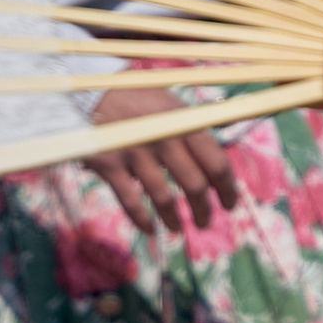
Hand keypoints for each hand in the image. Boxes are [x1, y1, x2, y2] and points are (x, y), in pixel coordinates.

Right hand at [86, 78, 240, 236]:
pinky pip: (131, 201)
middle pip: (195, 184)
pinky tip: (151, 229)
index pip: (216, 162)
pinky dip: (142, 220)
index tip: (229, 203)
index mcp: (185, 122)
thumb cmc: (138, 99)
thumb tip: (221, 150)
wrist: (93, 92)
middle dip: (203, 209)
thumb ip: (194, 127)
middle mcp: (165, 138)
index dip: (227, 187)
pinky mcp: (112, 165)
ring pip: (165, 198)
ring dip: (175, 219)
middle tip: (204, 221)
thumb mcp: (172, 104)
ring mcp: (137, 153)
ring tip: (179, 228)